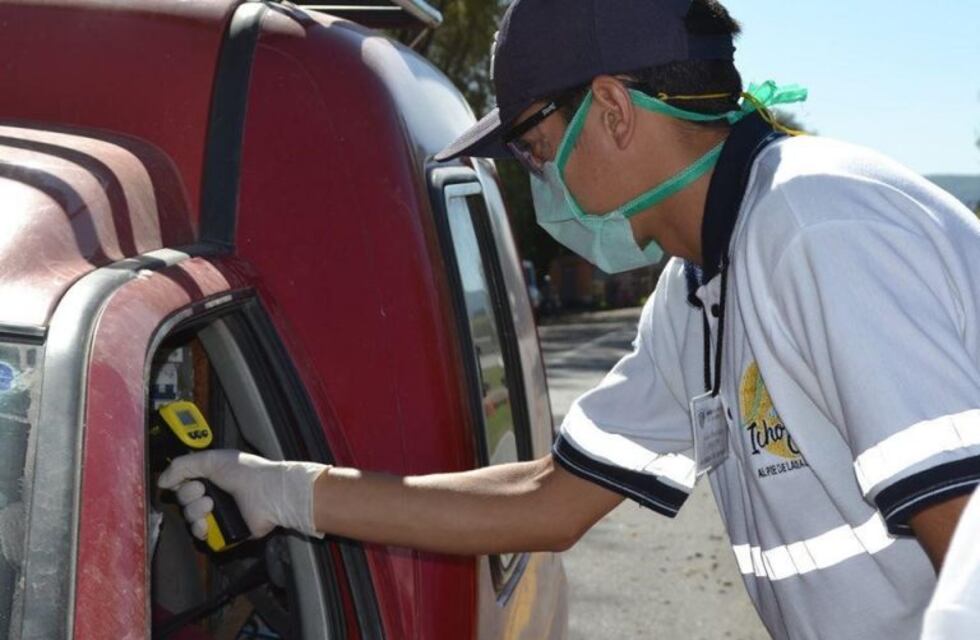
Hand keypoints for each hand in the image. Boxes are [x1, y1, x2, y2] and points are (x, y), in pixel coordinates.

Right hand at [158, 450, 328, 539]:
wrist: (268, 493)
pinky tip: (209, 522)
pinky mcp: (223, 533)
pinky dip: (201, 529)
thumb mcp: (211, 459)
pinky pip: (200, 536)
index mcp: (211, 478)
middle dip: (189, 496)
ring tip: (212, 505)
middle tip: (204, 490)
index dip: (179, 483)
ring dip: (195, 512)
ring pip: (189, 519)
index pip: (182, 484)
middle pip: (182, 502)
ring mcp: (218, 515)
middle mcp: (213, 496)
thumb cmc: (247, 472)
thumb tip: (162, 481)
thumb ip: (182, 466)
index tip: (186, 480)